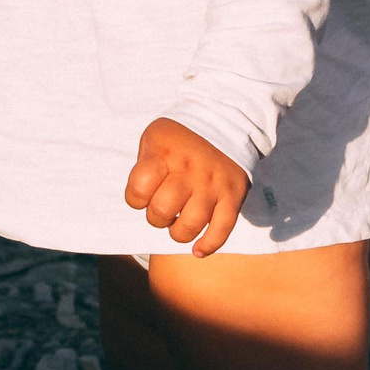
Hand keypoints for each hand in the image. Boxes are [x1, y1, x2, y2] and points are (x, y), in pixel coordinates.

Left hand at [123, 118, 249, 255]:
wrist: (224, 119)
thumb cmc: (178, 137)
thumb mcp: (153, 138)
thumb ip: (145, 167)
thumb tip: (142, 201)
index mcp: (164, 153)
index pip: (139, 190)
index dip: (135, 199)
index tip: (142, 195)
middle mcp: (189, 169)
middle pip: (163, 210)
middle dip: (157, 217)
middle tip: (163, 209)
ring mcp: (213, 183)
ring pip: (191, 224)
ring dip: (179, 232)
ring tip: (178, 225)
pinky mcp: (233, 194)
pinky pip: (222, 228)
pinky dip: (209, 244)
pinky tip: (198, 250)